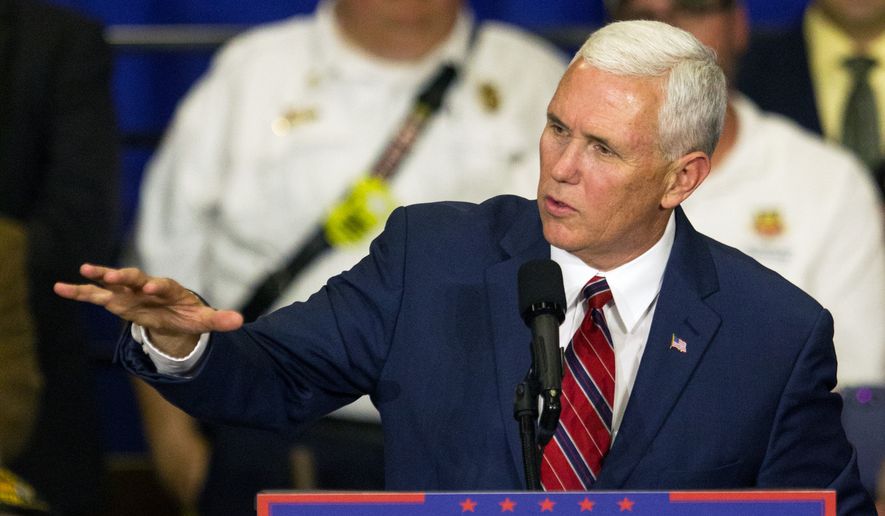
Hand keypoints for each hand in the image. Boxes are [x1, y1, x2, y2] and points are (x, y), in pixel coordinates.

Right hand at [55, 263, 242, 355]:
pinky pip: (95, 295)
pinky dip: (79, 291)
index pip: (164, 285)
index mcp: (170, 289)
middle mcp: (147, 286)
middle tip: (117, 276)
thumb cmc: (187, 314)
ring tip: (85, 270)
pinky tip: (60, 287)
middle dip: (127, 277)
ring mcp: (129, 292)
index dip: (158, 285)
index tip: (153, 286)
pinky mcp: (116, 300)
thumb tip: (240, 321)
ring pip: (113, 283)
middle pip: (136, 278)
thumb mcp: (204, 320)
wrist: (172, 312)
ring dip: (101, 277)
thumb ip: (219, 320)